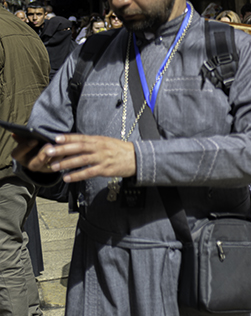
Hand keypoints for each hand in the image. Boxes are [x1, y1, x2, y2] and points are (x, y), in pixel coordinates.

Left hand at [14, 133, 136, 182]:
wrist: (137, 158)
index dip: (68, 138)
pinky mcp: (105, 169)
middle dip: (62, 150)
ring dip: (66, 163)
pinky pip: (89, 173)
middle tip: (49, 152)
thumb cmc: (120, 150)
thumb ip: (92, 143)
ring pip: (81, 160)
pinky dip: (77, 175)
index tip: (55, 138)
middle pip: (78, 148)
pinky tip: (68, 178)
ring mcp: (102, 159)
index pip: (81, 137)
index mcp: (99, 140)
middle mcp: (99, 148)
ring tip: (54, 166)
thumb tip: (75, 143)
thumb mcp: (107, 142)